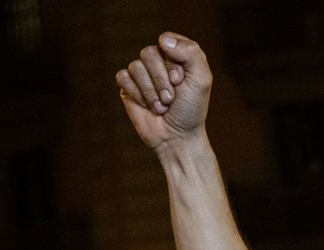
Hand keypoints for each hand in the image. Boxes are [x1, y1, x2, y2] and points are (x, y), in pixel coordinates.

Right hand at [116, 32, 212, 150]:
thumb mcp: (201, 80)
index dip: (173, 64)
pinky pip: (123, 77)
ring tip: (162, 106)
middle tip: (171, 98)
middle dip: (161, 79)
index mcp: (177, 56)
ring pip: (135, 66)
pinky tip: (147, 106)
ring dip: (150, 91)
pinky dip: (136, 94)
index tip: (181, 82)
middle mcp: (158, 62)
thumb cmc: (191, 109)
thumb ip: (191, 53)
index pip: (167, 42)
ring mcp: (142, 74)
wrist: (176, 137)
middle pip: (148, 53)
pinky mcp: (128, 86)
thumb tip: (163, 39)